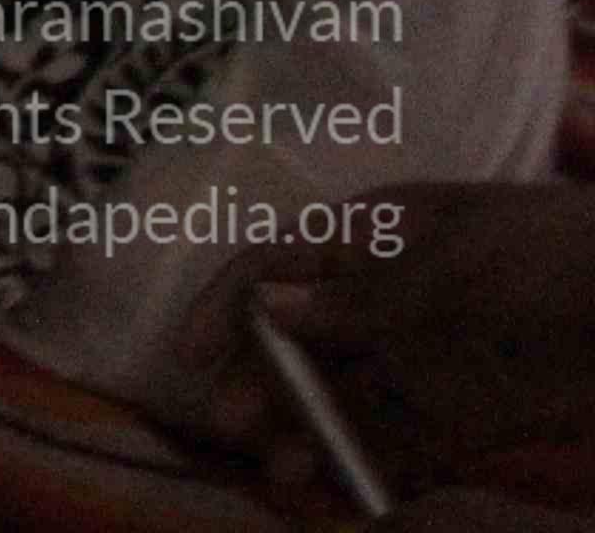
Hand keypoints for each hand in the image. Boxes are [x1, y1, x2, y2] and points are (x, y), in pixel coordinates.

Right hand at [187, 185, 594, 505]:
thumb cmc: (547, 257)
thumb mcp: (452, 267)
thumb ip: (362, 297)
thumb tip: (270, 305)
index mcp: (369, 240)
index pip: (274, 267)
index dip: (225, 307)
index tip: (190, 356)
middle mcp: (382, 303)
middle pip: (298, 345)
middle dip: (260, 383)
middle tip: (235, 425)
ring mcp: (422, 363)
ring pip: (341, 403)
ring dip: (307, 434)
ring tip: (286, 472)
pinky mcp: (463, 417)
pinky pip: (399, 448)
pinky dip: (368, 472)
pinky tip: (345, 496)